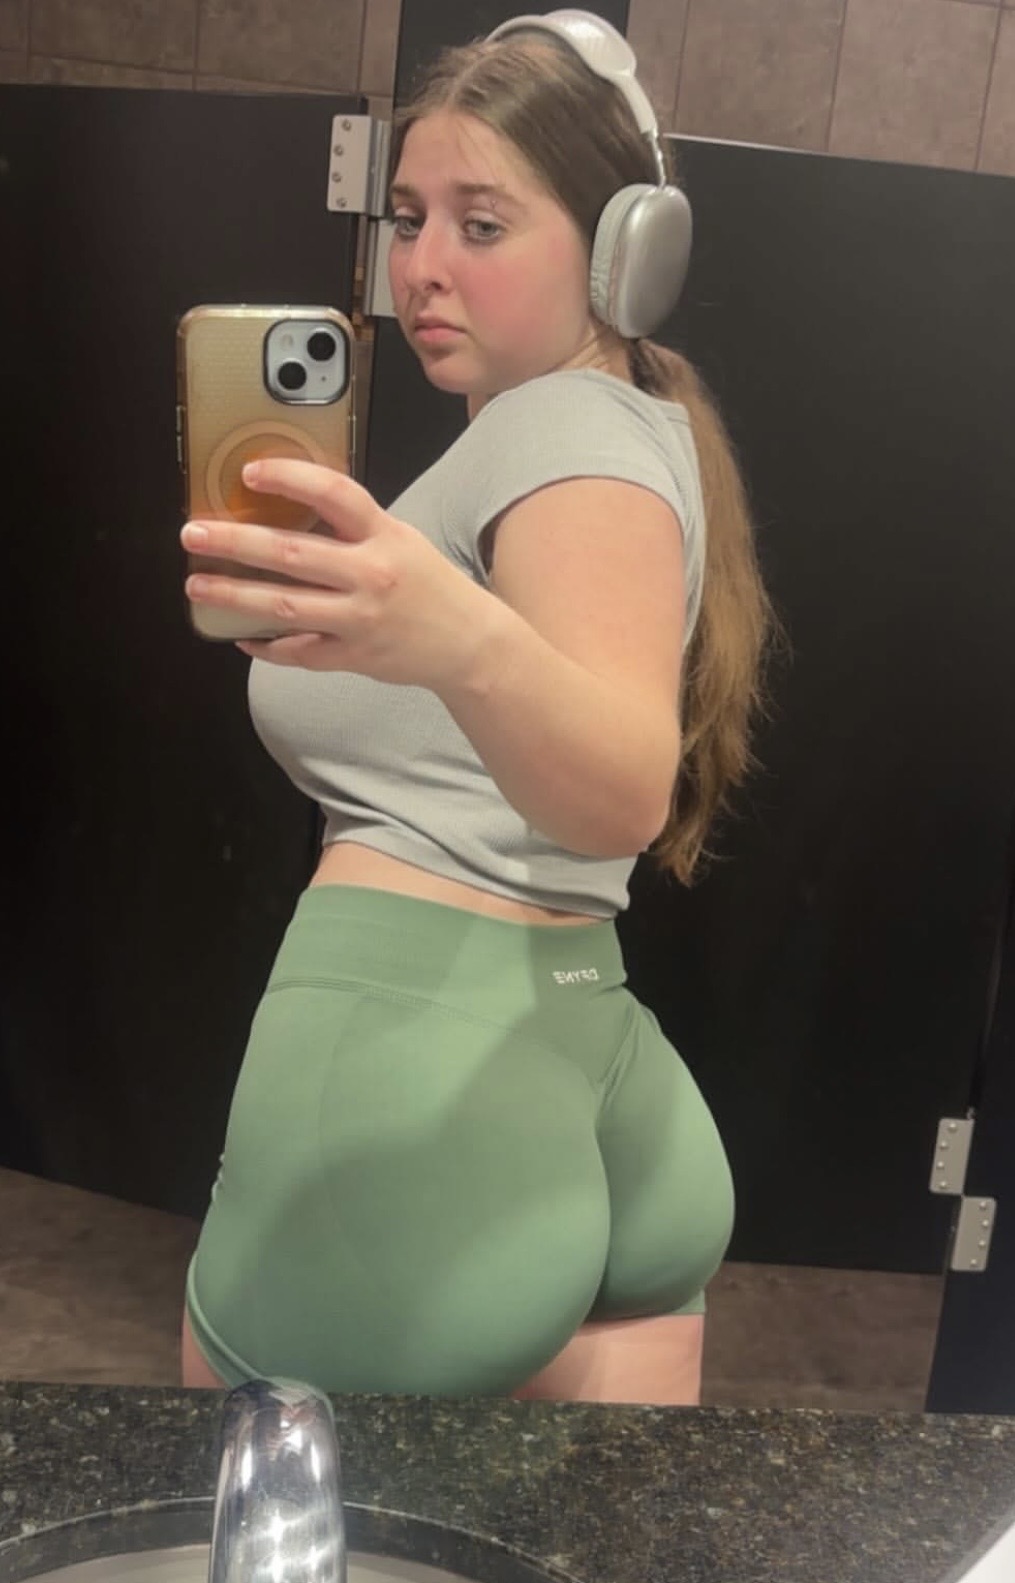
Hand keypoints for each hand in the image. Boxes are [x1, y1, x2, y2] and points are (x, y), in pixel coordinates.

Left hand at [180, 458, 497, 688]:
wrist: (469, 643)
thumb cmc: (430, 586)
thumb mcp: (401, 540)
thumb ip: (352, 528)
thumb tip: (289, 510)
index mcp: (384, 535)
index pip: (333, 494)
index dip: (289, 477)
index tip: (250, 472)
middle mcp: (371, 575)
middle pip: (291, 554)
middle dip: (235, 543)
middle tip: (193, 534)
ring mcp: (360, 619)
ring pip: (285, 607)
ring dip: (234, 596)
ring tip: (197, 587)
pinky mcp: (354, 656)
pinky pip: (299, 652)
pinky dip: (267, 646)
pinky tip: (240, 636)